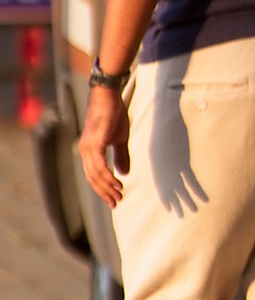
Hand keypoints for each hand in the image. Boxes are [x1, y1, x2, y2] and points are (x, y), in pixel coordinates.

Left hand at [79, 84, 131, 206]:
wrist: (108, 96)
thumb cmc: (114, 114)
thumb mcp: (120, 138)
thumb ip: (121, 156)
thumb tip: (123, 173)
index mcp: (89, 151)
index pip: (94, 175)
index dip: (102, 188)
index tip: (113, 199)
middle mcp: (85, 151)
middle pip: (92, 179)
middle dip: (104, 192)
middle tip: (116, 203)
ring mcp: (88, 148)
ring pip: (95, 175)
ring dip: (107, 187)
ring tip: (118, 195)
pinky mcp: (94, 144)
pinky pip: (99, 166)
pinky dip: (107, 177)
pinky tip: (116, 183)